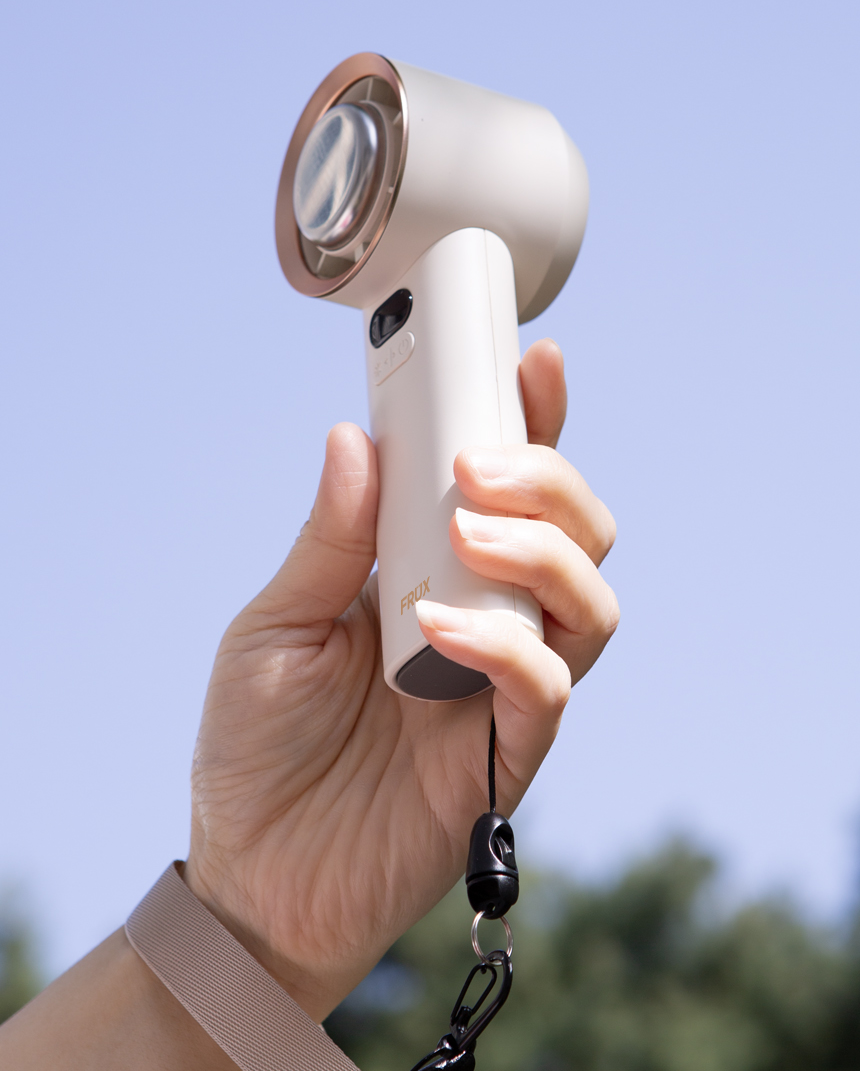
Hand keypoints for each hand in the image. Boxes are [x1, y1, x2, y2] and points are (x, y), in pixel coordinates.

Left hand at [185, 339, 617, 1021]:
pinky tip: (440, 628)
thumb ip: (330, 541)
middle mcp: (487, 620)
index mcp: (432, 574)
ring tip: (470, 532)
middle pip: (576, 530)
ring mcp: (504, 687)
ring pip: (590, 600)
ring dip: (544, 550)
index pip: (506, 489)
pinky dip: (508, 644)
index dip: (534, 422)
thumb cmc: (257, 746)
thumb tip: (357, 437)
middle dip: (549, 478)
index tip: (533, 361)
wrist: (252, 877)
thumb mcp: (273, 627)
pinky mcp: (509, 756)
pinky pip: (549, 688)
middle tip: (479, 464)